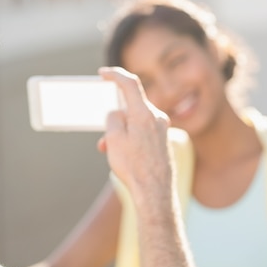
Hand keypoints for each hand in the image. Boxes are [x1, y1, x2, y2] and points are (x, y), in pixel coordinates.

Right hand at [96, 67, 171, 210]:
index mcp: (144, 113)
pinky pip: (143, 132)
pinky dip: (130, 138)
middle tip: (104, 136)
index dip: (115, 75)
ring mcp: (163, 129)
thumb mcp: (114, 138)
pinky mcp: (163, 141)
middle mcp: (157, 117)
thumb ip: (113, 119)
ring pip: (135, 122)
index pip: (129, 83)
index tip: (103, 73)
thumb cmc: (134, 166)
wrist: (155, 192)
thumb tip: (117, 113)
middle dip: (114, 118)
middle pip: (131, 107)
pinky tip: (123, 155)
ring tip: (109, 151)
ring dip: (120, 132)